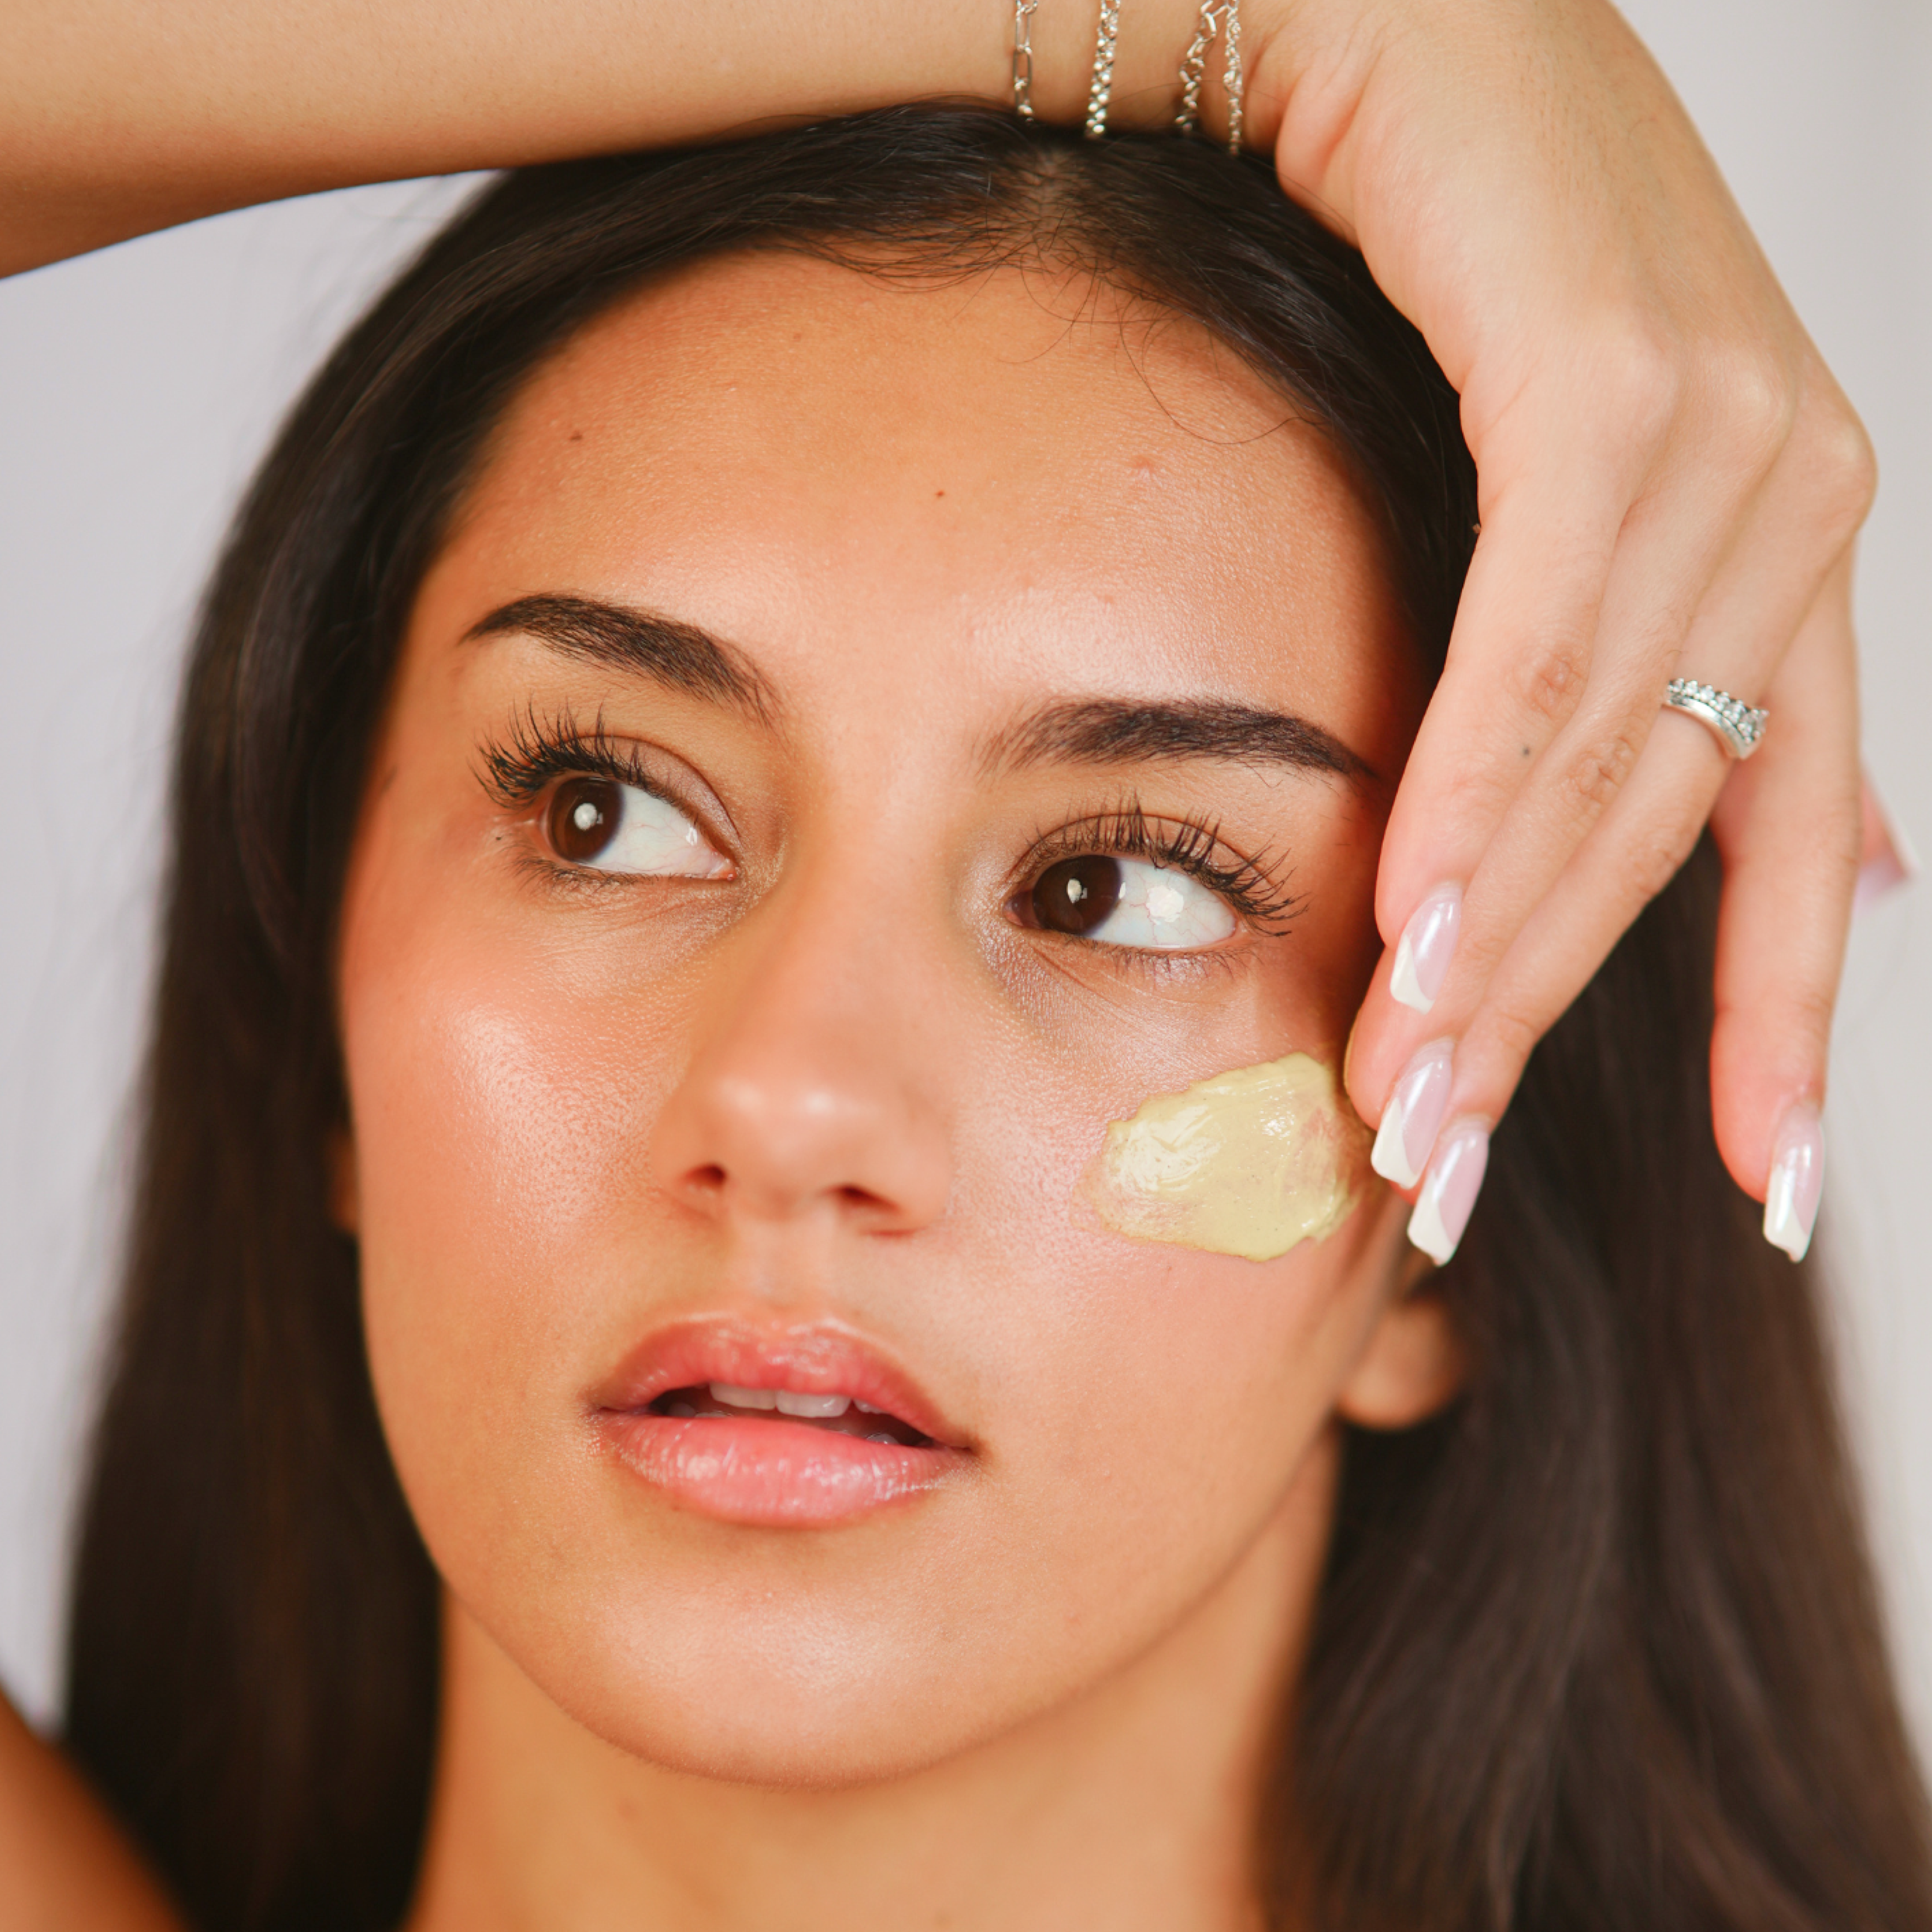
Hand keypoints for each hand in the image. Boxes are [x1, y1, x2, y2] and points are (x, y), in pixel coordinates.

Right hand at [1242, 0, 1873, 1259]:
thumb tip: (1825, 843)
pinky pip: (1539, 637)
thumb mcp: (1572, 484)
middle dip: (1546, 1018)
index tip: (1774, 1190)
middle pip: (1666, 824)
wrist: (1390, 10)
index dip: (1789, 1018)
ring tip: (1403, 1095)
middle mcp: (1794, 492)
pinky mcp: (1607, 376)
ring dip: (1487, 942)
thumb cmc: (1455, 257)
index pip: (1794, 825)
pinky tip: (1411, 924)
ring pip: (1596, 755)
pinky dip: (1469, 790)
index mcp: (1792, 535)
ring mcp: (1720, 428)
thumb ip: (1638, 657)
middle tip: (1441, 1170)